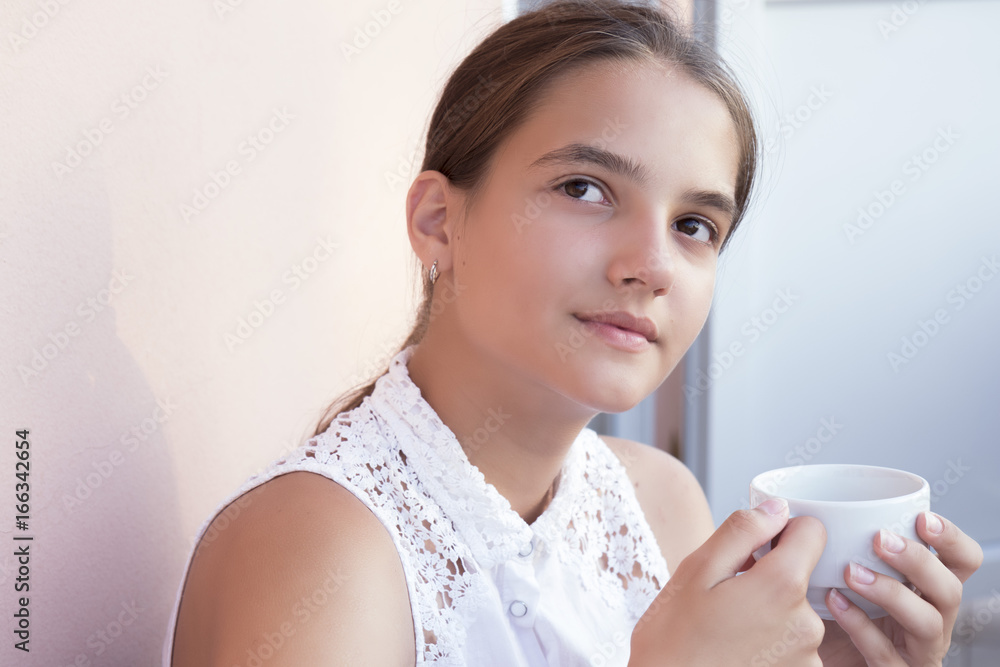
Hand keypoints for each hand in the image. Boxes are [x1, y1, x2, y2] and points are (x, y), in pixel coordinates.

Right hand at [630, 499, 826, 665]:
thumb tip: (777, 509)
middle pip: (800, 576)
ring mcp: (807, 658)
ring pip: (793, 612)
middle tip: (724, 598)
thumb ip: (742, 531)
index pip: (812, 532)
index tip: (754, 548)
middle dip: (767, 578)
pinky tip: (736, 652)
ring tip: (727, 630)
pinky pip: (792, 646)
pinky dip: (770, 644)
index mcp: (781, 587)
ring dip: (768, 614)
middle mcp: (806, 624)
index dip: (783, 530)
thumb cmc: (673, 640)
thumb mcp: (695, 571)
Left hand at [818, 511, 983, 665]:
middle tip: (880, 539)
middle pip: (950, 590)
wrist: (818, 656)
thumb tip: (817, 506)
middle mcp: (933, 619)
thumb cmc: (837, 609)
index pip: (963, 562)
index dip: (952, 539)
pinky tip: (835, 602)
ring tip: (852, 572)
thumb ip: (849, 544)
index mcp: (929, 590)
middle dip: (919, 561)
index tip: (922, 517)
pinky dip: (859, 625)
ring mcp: (917, 650)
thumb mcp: (851, 572)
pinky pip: (885, 653)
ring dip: (892, 593)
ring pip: (927, 623)